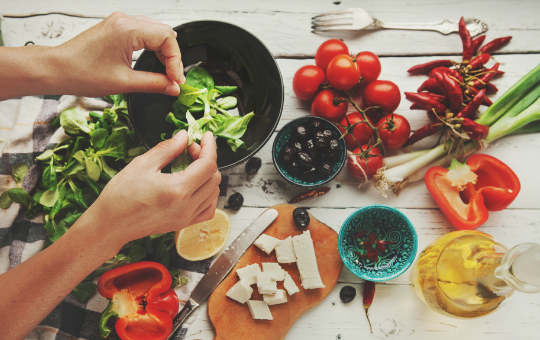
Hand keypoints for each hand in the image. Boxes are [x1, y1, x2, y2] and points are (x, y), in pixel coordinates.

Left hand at [54, 12, 183, 96]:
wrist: (57, 69)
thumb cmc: (82, 73)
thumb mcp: (124, 83)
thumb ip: (154, 84)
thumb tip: (173, 88)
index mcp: (127, 29)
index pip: (167, 38)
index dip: (176, 60)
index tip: (176, 79)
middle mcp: (125, 21)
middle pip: (163, 33)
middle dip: (172, 57)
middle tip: (174, 79)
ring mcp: (120, 23)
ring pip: (155, 33)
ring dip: (163, 53)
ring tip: (167, 74)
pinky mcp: (117, 29)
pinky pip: (144, 35)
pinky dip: (152, 49)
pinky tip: (155, 64)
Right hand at [84, 130, 220, 246]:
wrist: (110, 225)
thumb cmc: (120, 197)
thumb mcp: (142, 164)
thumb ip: (167, 148)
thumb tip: (184, 137)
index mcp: (178, 190)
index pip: (208, 165)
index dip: (209, 147)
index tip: (205, 136)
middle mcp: (187, 206)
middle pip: (214, 178)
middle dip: (206, 159)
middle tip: (189, 150)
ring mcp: (186, 217)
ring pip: (214, 193)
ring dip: (207, 176)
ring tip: (190, 166)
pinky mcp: (183, 224)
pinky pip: (207, 209)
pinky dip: (208, 195)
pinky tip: (195, 186)